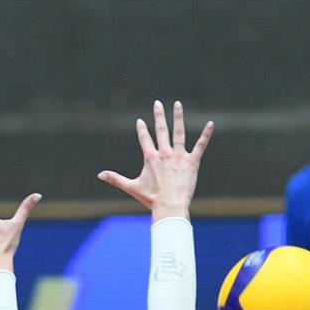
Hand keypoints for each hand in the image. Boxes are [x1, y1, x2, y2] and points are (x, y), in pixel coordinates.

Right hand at [98, 100, 212, 219]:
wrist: (170, 206)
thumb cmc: (152, 199)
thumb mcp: (132, 187)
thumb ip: (115, 179)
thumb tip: (99, 175)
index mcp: (150, 158)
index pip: (145, 139)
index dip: (142, 130)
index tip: (140, 121)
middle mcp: (164, 153)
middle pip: (161, 130)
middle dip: (159, 116)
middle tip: (158, 103)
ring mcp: (179, 157)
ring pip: (179, 133)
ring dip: (178, 117)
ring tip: (177, 104)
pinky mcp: (192, 162)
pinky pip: (200, 145)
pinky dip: (205, 134)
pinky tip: (210, 124)